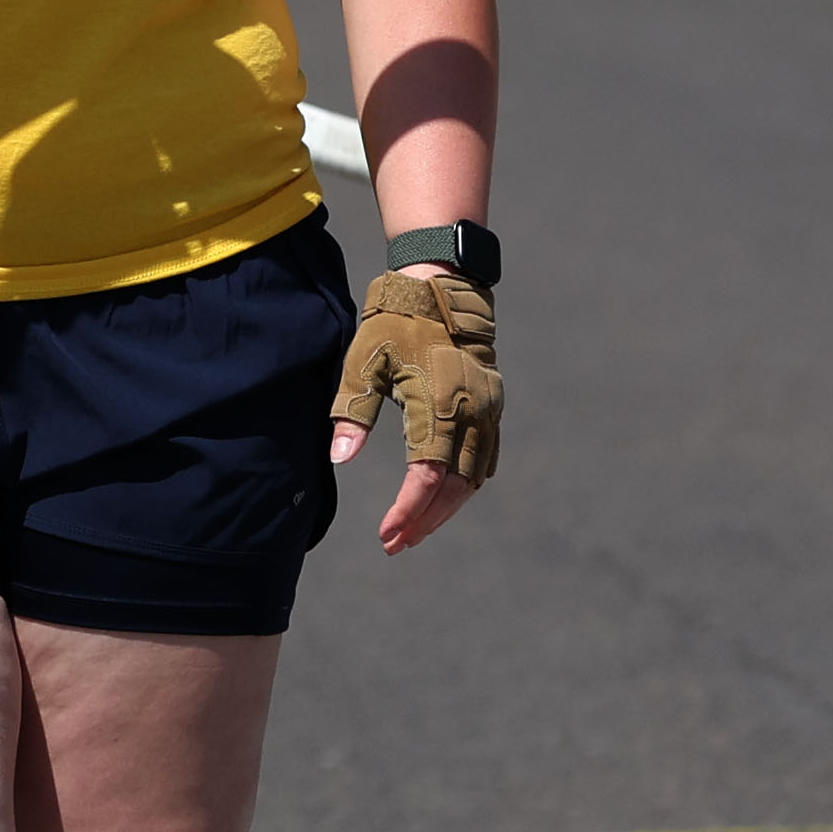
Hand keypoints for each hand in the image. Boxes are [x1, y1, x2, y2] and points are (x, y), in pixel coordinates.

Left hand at [330, 266, 495, 551]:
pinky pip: (485, 458)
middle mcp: (470, 413)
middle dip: (424, 521)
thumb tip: (340, 459)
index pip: (426, 478)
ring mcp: (487, 411)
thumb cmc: (395, 324)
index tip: (387, 534)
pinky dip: (466, 484)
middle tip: (396, 544)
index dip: (407, 512)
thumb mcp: (363, 362)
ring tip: (415, 530)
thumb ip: (351, 412)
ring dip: (445, 509)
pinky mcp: (493, 405)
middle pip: (452, 488)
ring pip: (472, 478)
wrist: (441, 288)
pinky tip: (445, 499)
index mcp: (437, 405)